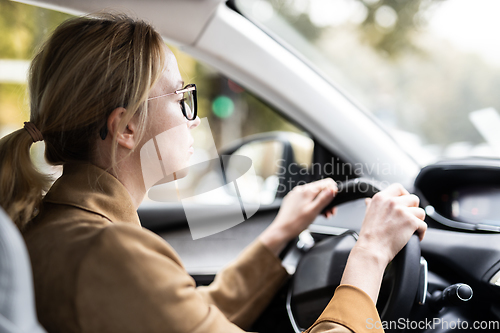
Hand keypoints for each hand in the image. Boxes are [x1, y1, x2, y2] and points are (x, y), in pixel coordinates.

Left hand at [259, 178, 337, 256]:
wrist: (281, 230)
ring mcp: (296, 195)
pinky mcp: (293, 200)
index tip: (334, 202)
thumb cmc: (296, 223)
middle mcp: (300, 190)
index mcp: (307, 191)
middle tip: (329, 212)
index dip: (333, 191)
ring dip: (320, 204)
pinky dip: (312, 205)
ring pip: (313, 195)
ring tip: (322, 215)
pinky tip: (312, 214)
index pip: (326, 183)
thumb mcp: (313, 211)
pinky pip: (306, 199)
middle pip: (320, 190)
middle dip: (327, 200)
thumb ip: (324, 199)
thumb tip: (332, 188)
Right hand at [340, 183, 426, 302]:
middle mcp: (392, 201)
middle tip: (407, 219)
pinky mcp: (411, 222)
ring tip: (410, 229)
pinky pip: (424, 225)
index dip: (404, 195)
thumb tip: (368, 201)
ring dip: (418, 221)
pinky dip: (421, 233)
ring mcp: (402, 211)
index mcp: (381, 198)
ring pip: (421, 212)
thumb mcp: (367, 214)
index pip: (398, 188)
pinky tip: (414, 237)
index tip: (405, 204)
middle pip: (413, 198)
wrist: (371, 249)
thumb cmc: (369, 235)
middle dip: (413, 209)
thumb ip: (371, 205)